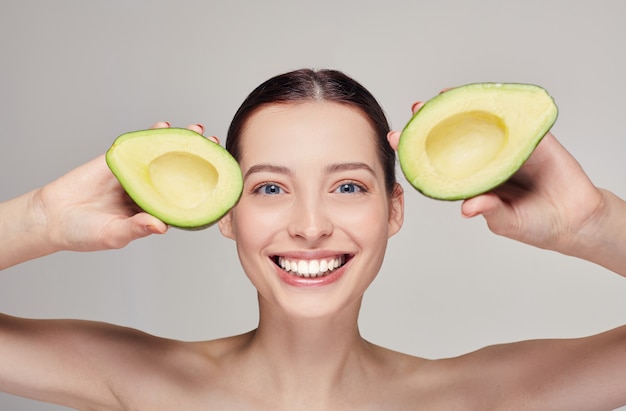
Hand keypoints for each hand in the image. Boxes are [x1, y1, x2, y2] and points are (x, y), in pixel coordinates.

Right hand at [1, 122, 219, 268]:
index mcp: (153, 211)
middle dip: (197, 159)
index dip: (203, 188)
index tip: (221, 177)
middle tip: (214, 146)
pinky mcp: (118, 162)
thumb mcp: (114, 235)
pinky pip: (137, 147)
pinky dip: (150, 136)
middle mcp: (149, 191)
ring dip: (179, 142)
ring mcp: (135, 175)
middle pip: (178, 173)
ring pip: (161, 156)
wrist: (53, 217)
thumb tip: (160, 226)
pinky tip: (164, 126)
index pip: (184, 198)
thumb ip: (136, 229)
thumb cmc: (86, 232)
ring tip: (197, 130)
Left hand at [387, 102, 604, 254]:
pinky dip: (499, 105)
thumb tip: (467, 207)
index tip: (398, 139)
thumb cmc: (537, 225)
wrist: (576, 221)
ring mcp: (508, 148)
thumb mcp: (508, 222)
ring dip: (461, 106)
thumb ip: (490, 211)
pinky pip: (514, 119)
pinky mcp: (532, 139)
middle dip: (435, 122)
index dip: (420, 150)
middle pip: (456, 137)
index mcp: (474, 181)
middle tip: (417, 109)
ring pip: (482, 123)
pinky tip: (484, 95)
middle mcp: (486, 161)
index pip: (441, 163)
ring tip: (441, 95)